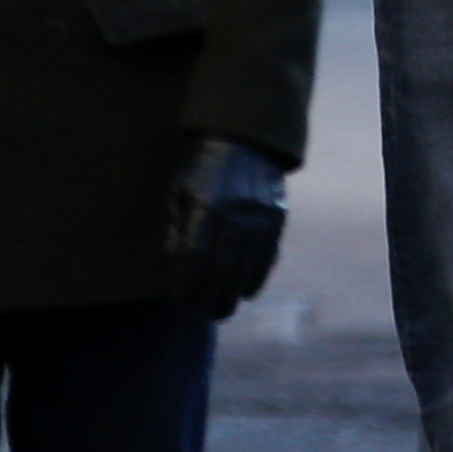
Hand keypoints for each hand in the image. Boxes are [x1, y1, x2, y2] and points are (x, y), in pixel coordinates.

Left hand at [163, 134, 289, 320]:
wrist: (245, 135)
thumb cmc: (203, 164)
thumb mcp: (180, 189)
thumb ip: (178, 226)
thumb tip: (175, 262)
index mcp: (207, 204)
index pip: (197, 256)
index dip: (188, 282)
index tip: (180, 298)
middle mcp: (236, 214)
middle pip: (224, 269)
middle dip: (212, 297)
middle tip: (202, 315)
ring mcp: (261, 217)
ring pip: (249, 267)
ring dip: (234, 294)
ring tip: (223, 310)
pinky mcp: (277, 217)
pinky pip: (268, 255)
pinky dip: (257, 276)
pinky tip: (247, 290)